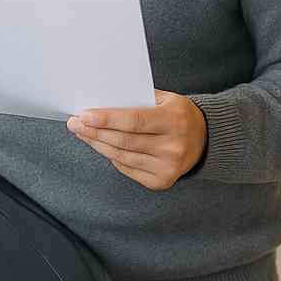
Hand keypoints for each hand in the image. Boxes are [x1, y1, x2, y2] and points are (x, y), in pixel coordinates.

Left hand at [67, 90, 206, 190]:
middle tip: (74, 123)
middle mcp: (173, 146)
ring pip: (122, 156)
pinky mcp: (162, 181)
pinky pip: (127, 168)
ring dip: (98, 144)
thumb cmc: (178, 115)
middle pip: (124, 140)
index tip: (84, 115)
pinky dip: (111, 157)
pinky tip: (101, 146)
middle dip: (94, 131)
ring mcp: (168, 167)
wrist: (205, 140)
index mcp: (174, 120)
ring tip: (82, 133)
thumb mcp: (165, 99)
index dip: (107, 119)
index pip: (134, 121)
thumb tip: (102, 100)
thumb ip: (138, 99)